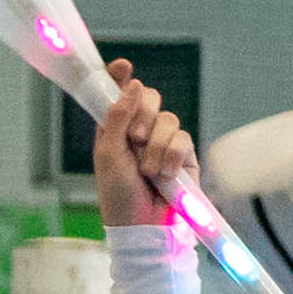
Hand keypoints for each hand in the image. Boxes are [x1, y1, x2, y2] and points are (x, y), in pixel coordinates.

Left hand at [94, 69, 200, 231]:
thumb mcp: (108, 153)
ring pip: (168, 120)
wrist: (144, 227)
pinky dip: (172, 156)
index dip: (120, 77)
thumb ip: (117, 116)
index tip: (124, 66)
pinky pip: (183, 139)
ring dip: (156, 146)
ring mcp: (163, 142)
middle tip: (134, 138)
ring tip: (148, 172)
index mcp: (115, 127)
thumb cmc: (118, 194)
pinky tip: (166, 175)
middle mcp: (140, 130)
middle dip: (143, 115)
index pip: (119, 93)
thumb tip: (133, 83)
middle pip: (149, 98)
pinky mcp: (184, 156)